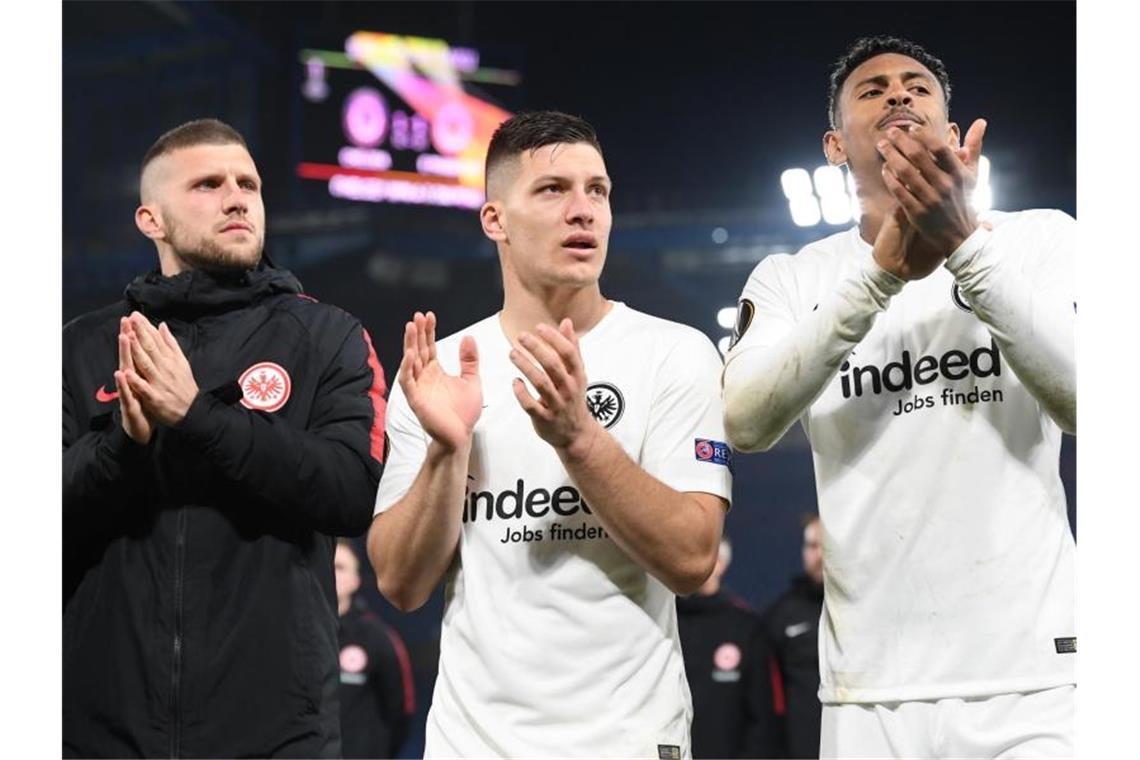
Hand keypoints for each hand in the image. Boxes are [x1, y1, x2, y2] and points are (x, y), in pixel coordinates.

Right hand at [115, 317, 152, 443]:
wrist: (140, 426)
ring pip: (125, 370)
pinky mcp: (129, 404)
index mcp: (138, 372)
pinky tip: (120, 373)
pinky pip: (126, 393)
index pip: (136, 351)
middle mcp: (131, 379)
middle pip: (128, 355)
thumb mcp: (147, 381)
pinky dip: (123, 383)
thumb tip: (146, 349)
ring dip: (124, 354)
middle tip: (125, 320)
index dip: (135, 334)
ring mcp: (128, 390)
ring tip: (123, 337)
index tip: (134, 316)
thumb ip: (146, 364)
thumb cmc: (145, 401)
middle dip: (127, 337)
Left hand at [121, 312, 199, 426]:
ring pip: (146, 365)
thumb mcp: (181, 361)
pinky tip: (126, 373)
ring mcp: (160, 383)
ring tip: (128, 338)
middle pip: (151, 349)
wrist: (193, 410)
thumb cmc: (184, 385)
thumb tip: (162, 326)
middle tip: (131, 320)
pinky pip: (144, 388)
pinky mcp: (156, 398)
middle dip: (140, 334)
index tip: (136, 315)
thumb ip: (170, 343)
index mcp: (170, 359)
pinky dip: (136, 381)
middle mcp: (165, 369)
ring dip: (136, 351)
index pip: (156, 340)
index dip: (146, 328)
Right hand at [399, 311, 481, 451]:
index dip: (428, 331)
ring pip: (410, 362)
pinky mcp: (416, 399)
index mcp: (435, 371)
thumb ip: (469, 360)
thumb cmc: (464, 412)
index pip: (429, 347)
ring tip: (411, 327)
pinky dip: (407, 367)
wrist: (461, 436)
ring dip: (409, 344)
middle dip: (417, 333)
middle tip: (417, 316)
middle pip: (418, 350)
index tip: (429, 315)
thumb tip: (468, 337)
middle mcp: (424, 377)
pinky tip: (411, 354)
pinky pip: (408, 381)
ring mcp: (418, 388)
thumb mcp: (471, 380)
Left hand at [509, 319, 601, 459]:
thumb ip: (572, 348)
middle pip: (553, 366)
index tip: (539, 327)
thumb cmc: (574, 398)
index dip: (554, 339)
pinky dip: (522, 394)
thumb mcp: (577, 373)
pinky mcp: (544, 418)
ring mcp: (557, 405)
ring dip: (526, 367)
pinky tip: (515, 382)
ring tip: (513, 354)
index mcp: (577, 376)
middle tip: (521, 337)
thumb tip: (566, 322)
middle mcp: (568, 389)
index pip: (568, 353)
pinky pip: (532, 406)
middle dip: (537, 349)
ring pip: (541, 384)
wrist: (576, 433)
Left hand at [875, 119, 986, 269]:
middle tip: (890, 132)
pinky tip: (884, 169)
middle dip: (901, 141)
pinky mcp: (916, 212)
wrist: (960, 235)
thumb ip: (974, 147)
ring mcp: (929, 199)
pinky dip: (890, 178)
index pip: (939, 148)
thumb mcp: (972, 174)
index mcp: (958, 174)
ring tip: (882, 146)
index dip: (924, 135)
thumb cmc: (964, 200)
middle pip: (918, 157)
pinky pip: (899, 191)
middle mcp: (944, 185)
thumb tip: (981, 122)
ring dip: (891, 156)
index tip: (911, 128)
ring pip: (905, 172)